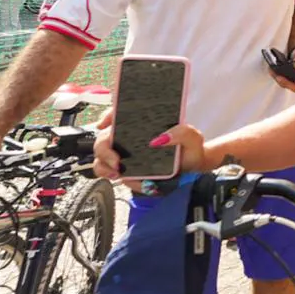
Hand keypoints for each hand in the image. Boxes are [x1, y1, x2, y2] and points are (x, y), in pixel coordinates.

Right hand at [95, 112, 209, 180]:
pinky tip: (129, 180)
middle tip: (116, 162)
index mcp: (141, 123)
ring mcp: (125, 153)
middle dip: (104, 150)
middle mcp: (129, 136)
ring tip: (117, 173)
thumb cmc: (190, 147)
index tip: (104, 125)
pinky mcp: (126, 168)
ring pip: (101, 157)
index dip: (106, 116)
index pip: (117, 114)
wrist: (193, 165)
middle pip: (103, 139)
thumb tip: (162, 139)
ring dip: (104, 166)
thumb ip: (183, 133)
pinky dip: (115, 178)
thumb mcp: (192, 137)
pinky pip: (112, 173)